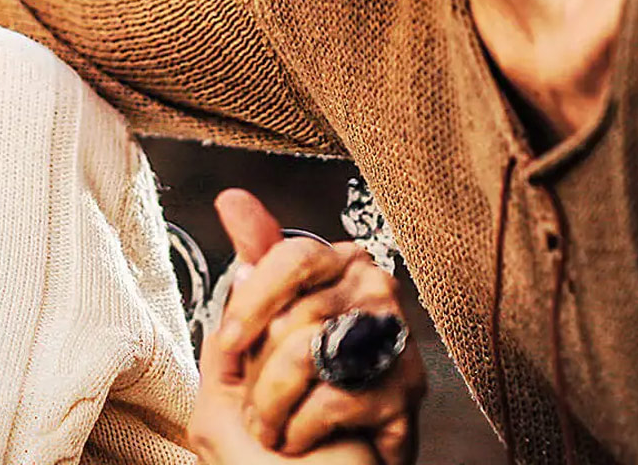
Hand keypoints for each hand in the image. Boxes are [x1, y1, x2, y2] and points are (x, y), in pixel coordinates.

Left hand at [189, 190, 423, 464]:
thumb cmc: (292, 393)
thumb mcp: (256, 327)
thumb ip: (253, 262)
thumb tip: (233, 200)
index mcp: (337, 265)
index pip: (293, 257)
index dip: (252, 302)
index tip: (230, 342)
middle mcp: (374, 291)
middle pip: (297, 313)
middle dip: (258, 372)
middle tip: (251, 405)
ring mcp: (397, 339)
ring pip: (313, 354)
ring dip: (274, 402)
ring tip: (270, 425)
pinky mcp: (408, 389)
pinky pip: (334, 398)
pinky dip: (301, 427)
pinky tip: (302, 437)